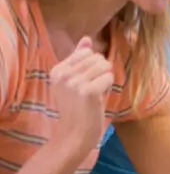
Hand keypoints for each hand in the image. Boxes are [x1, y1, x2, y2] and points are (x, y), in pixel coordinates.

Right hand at [52, 37, 114, 153]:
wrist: (73, 135)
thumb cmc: (78, 108)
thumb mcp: (75, 81)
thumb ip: (79, 59)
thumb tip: (87, 38)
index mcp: (57, 69)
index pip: (87, 53)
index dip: (93, 68)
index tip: (84, 85)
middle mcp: (63, 73)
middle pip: (98, 58)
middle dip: (101, 74)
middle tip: (91, 92)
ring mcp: (74, 81)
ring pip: (105, 66)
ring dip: (105, 80)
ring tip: (94, 96)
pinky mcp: (88, 91)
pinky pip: (109, 77)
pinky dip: (108, 88)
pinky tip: (98, 100)